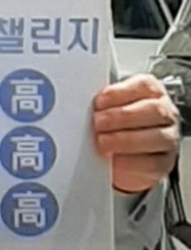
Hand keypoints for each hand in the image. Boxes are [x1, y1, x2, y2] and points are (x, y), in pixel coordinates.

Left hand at [93, 74, 178, 194]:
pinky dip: (129, 162)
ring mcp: (169, 138)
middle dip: (121, 117)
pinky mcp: (164, 163)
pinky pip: (152, 163)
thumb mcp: (112, 106)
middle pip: (153, 110)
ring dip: (125, 139)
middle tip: (98, 123)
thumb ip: (103, 102)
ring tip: (102, 142)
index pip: (144, 86)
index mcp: (151, 92)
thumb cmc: (117, 123)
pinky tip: (113, 159)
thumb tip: (80, 103)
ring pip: (157, 137)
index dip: (119, 93)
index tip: (98, 102)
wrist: (127, 153)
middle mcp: (165, 113)